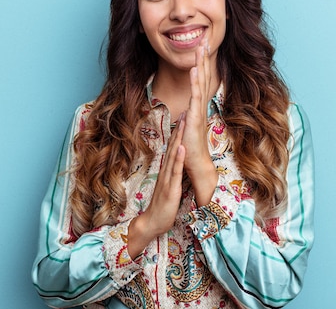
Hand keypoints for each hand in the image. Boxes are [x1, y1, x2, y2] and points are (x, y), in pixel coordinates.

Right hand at [128, 115, 185, 257]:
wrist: (152, 222)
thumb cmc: (162, 207)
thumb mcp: (169, 188)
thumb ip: (172, 176)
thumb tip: (176, 166)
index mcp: (167, 171)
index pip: (173, 149)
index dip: (178, 134)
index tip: (182, 119)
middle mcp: (166, 171)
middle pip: (173, 147)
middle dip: (179, 130)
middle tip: (183, 112)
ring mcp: (168, 178)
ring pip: (174, 155)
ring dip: (178, 138)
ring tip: (183, 123)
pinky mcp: (171, 187)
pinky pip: (175, 171)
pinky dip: (179, 158)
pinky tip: (182, 147)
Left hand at [181, 40, 217, 205]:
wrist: (196, 162)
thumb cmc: (191, 147)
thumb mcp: (187, 127)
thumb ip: (188, 117)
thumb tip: (186, 111)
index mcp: (198, 105)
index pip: (200, 80)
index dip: (201, 64)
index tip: (202, 49)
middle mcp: (200, 104)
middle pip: (203, 76)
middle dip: (204, 58)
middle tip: (206, 38)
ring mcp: (198, 109)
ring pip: (200, 82)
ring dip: (200, 64)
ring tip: (201, 48)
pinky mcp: (195, 115)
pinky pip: (195, 95)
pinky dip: (195, 81)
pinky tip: (194, 69)